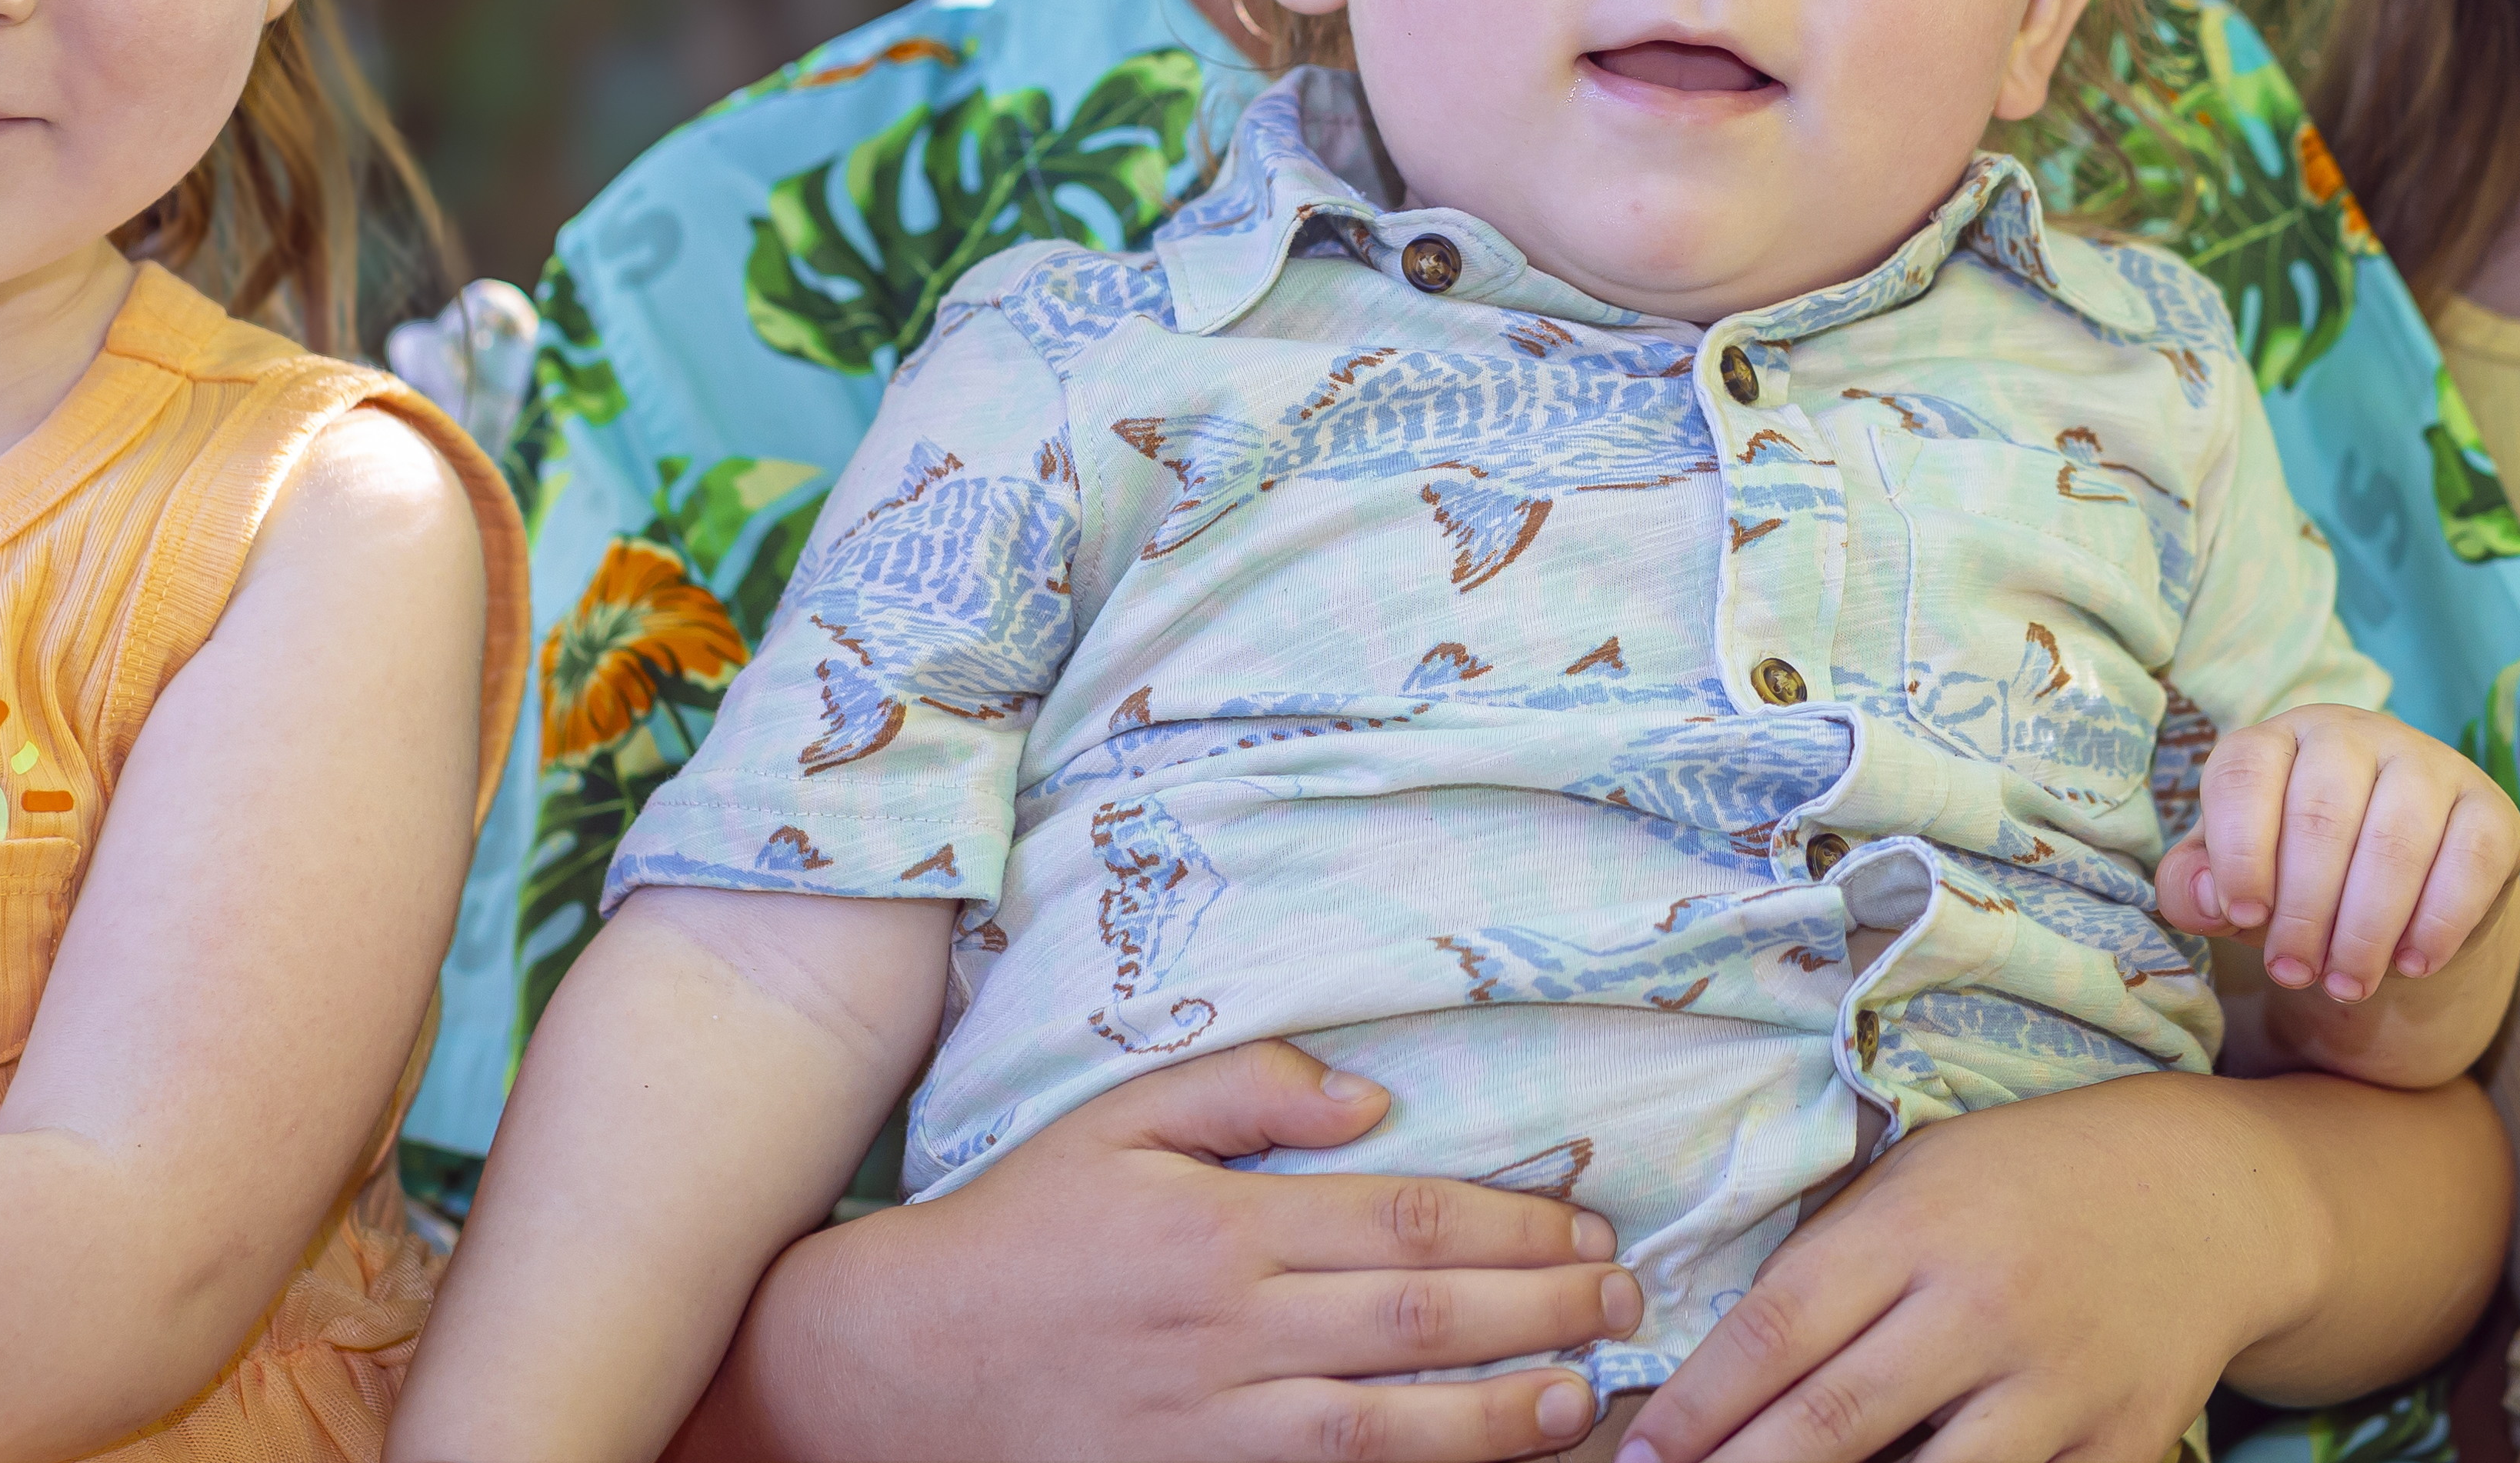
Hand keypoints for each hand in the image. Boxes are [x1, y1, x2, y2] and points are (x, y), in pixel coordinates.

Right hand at [680, 1039, 1639, 1462]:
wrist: (895, 1367)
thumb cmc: (1018, 1230)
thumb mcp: (1115, 1122)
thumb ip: (1245, 1091)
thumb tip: (1372, 1097)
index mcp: (1222, 1229)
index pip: (1404, 1223)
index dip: (1510, 1228)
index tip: (1584, 1226)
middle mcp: (1229, 1330)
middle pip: (1419, 1324)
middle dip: (1540, 1312)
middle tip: (1624, 1301)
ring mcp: (1213, 1427)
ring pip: (1389, 1430)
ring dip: (1500, 1417)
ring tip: (1585, 1399)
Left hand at [1615, 1073, 2339, 1462]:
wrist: (2208, 1195)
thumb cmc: (2030, 1179)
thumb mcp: (1921, 1175)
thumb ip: (1834, 1257)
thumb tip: (1728, 1367)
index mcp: (1919, 1225)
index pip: (1779, 1327)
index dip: (1698, 1405)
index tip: (1641, 1455)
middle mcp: (1983, 1305)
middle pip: (1832, 1422)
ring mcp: (2058, 1385)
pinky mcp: (2120, 1446)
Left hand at [2157, 707, 2519, 1039]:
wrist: (2400, 892)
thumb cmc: (2296, 876)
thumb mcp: (2234, 880)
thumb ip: (2195, 888)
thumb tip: (2211, 898)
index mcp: (2279, 740)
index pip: (2243, 771)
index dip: (2238, 850)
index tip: (2241, 917)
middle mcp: (2353, 734)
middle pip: (2320, 814)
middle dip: (2302, 911)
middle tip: (2295, 973)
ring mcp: (2429, 764)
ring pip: (2395, 841)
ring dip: (2364, 929)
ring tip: (2346, 983)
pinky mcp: (2490, 809)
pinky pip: (2469, 862)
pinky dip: (2436, 924)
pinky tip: (2410, 964)